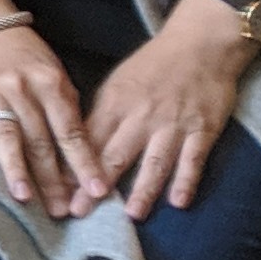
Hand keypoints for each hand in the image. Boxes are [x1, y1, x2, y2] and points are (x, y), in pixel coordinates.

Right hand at [0, 26, 108, 216]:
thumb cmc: (23, 52)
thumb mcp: (53, 72)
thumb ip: (64, 106)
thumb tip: (79, 150)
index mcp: (51, 83)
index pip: (71, 131)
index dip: (84, 163)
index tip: (96, 191)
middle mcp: (22, 87)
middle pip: (40, 140)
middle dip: (53, 178)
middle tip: (61, 210)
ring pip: (5, 132)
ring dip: (14, 165)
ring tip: (23, 195)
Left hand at [83, 1, 253, 218]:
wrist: (201, 43)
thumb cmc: (155, 64)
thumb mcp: (119, 83)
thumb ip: (102, 114)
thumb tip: (79, 145)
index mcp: (116, 103)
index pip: (88, 140)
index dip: (72, 167)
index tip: (58, 191)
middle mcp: (142, 116)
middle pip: (115, 155)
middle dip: (95, 186)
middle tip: (80, 212)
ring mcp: (174, 124)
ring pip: (154, 162)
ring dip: (142, 190)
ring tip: (131, 216)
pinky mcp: (203, 129)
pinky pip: (193, 159)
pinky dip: (186, 181)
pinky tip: (178, 202)